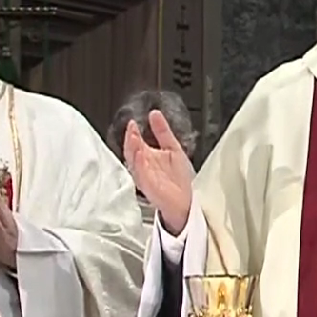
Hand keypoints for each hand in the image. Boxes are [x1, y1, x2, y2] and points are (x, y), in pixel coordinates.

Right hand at [123, 110, 195, 232]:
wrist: (186, 202)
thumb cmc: (178, 180)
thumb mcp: (173, 148)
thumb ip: (163, 132)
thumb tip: (154, 114)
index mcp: (147, 158)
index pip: (135, 143)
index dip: (132, 133)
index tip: (133, 122)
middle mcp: (144, 167)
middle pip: (131, 151)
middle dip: (130, 140)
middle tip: (131, 128)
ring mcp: (145, 177)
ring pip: (134, 163)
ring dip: (132, 149)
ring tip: (133, 137)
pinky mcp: (150, 188)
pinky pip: (142, 175)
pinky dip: (140, 165)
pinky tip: (140, 155)